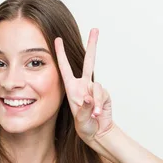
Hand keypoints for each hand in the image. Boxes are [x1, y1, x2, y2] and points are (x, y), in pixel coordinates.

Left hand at [54, 28, 113, 142]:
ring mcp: (95, 89)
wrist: (97, 133)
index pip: (65, 67)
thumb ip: (84, 108)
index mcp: (72, 88)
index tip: (57, 39)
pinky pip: (102, 95)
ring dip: (95, 101)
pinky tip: (97, 114)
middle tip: (96, 29)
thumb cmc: (84, 126)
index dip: (61, 54)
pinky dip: (99, 105)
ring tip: (93, 114)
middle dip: (93, 45)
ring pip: (97, 87)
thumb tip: (88, 97)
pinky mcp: (105, 95)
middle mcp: (84, 85)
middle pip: (89, 62)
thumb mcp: (80, 119)